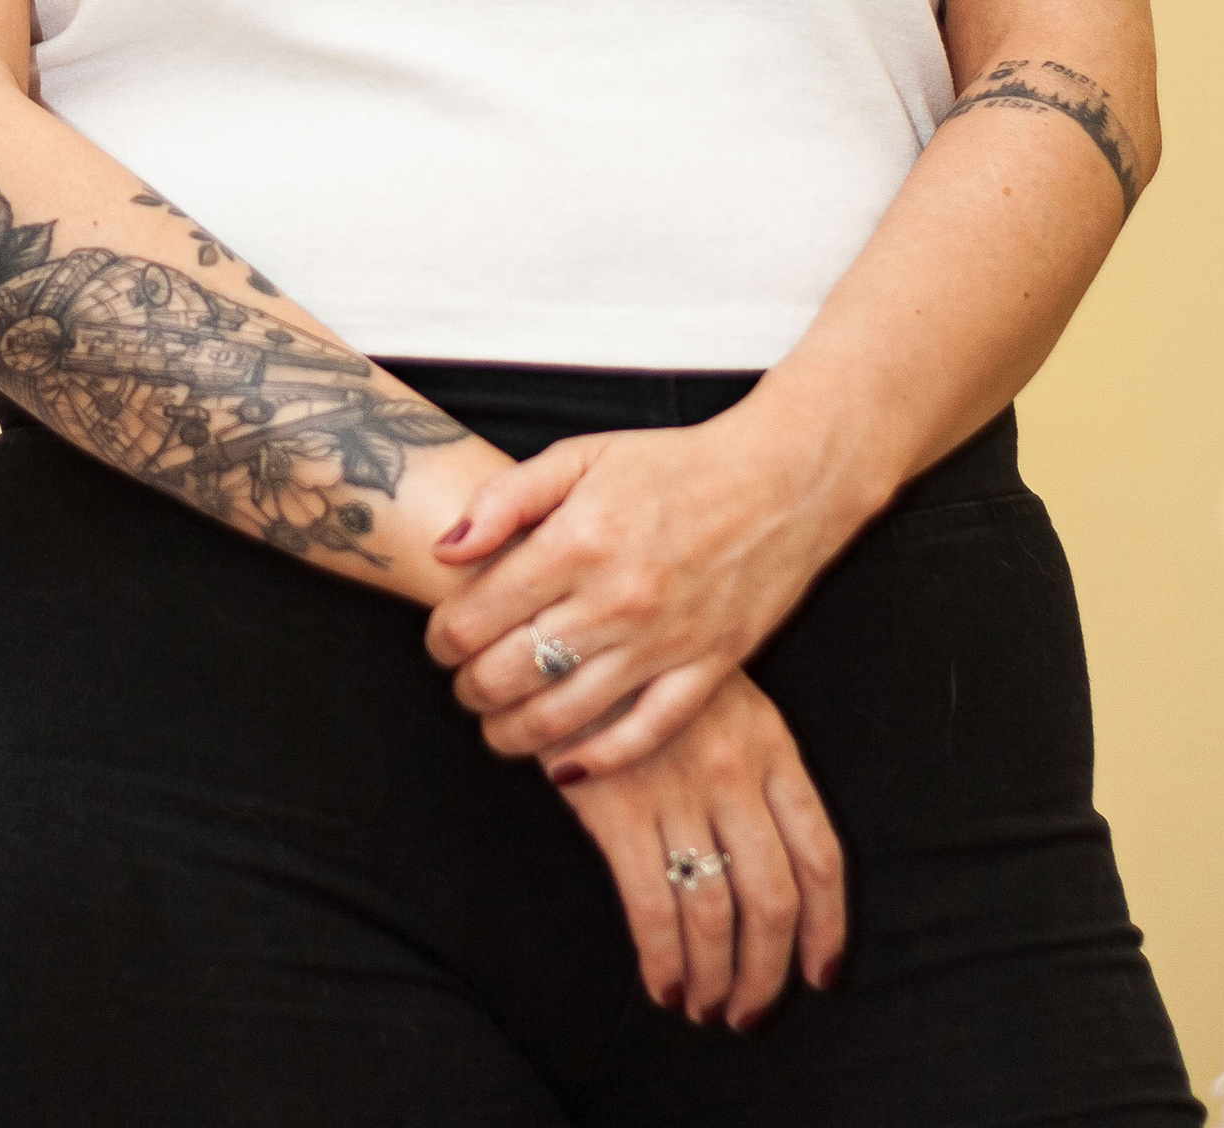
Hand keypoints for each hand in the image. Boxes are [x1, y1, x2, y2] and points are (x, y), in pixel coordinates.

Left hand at [423, 406, 865, 771]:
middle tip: (464, 685)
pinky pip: (645, 735)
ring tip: (497, 727)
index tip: (441, 641)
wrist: (782, 478)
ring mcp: (665, 640)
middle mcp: (617, 597)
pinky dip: (598, 761)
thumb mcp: (582, 455)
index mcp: (578, 539)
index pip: (478, 615)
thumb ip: (505, 500)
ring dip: (513, 734)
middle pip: (510, 673)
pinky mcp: (710, 669)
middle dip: (469, 689)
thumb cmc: (676, 463)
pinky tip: (566, 767)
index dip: (442, 639)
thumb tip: (445, 551)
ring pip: (565, 716)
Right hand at [552, 668, 845, 1027]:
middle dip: (766, 971)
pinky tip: (662, 985)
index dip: (827, 927)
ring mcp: (677, 790)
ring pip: (715, 911)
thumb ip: (755, 764)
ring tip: (705, 1007)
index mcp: (771, 745)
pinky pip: (653, 905)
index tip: (821, 972)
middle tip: (749, 1011)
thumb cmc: (649, 669)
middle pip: (773, 898)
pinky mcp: (618, 808)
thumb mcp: (725, 696)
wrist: (571, 633)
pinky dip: (663, 958)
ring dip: (715, 976)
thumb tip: (778, 863)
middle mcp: (733, 773)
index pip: (820, 854)